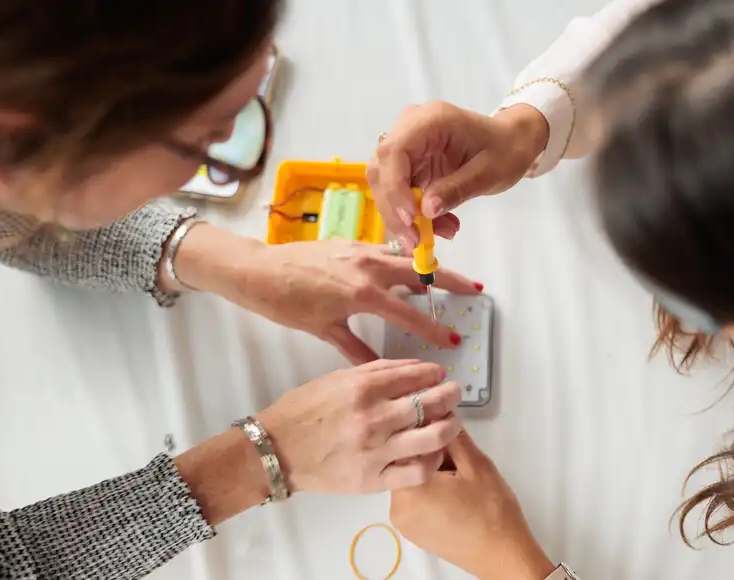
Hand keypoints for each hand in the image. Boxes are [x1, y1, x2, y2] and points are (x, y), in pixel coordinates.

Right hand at [175, 359, 462, 525]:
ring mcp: (375, 451)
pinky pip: (417, 472)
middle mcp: (373, 418)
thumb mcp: (336, 379)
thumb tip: (415, 367)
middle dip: (450, 396)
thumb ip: (376, 370)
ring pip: (433, 437)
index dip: (434, 373)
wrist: (275, 451)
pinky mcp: (372, 480)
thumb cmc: (302, 411)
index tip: (440, 374)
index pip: (415, 375)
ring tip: (451, 422)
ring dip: (450, 427)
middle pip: (430, 404)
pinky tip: (432, 453)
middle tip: (455, 394)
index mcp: (362, 388)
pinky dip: (432, 461)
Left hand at [176, 227, 482, 364]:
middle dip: (450, 280)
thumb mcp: (324, 331)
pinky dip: (402, 259)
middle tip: (474, 289)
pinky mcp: (350, 241)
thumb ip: (356, 349)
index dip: (433, 328)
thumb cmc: (287, 303)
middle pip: (421, 272)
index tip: (452, 338)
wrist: (259, 271)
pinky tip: (405, 269)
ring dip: (427, 267)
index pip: (409, 313)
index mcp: (363, 293)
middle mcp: (368, 266)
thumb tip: (379, 369)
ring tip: (447, 279)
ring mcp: (360, 249)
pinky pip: (386, 249)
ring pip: (404, 257)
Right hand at [367, 102, 548, 248]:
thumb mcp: (488, 173)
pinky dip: (415, 215)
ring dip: (405, 217)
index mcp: (430, 120)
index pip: (394, 152)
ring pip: (386, 186)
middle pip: (382, 171)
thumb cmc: (505, 150)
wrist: (510, 143)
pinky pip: (399, 193)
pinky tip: (439, 226)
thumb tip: (425, 210)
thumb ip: (456, 189)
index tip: (410, 218)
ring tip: (441, 232)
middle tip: (415, 241)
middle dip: (394, 210)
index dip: (395, 187)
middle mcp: (410, 128)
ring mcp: (407, 146)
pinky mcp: (409, 164)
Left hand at [390, 431, 555, 579]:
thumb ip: (452, 435)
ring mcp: (404, 522)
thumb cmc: (491, 513)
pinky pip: (414, 499)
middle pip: (406, 463)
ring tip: (458, 477)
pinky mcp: (413, 531)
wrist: (503, 555)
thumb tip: (439, 412)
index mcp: (409, 488)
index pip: (406, 445)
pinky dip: (429, 490)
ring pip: (411, 480)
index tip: (444, 427)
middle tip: (457, 456)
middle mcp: (397, 507)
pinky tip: (453, 492)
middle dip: (429, 452)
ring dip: (429, 471)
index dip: (427, 432)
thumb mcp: (475, 463)